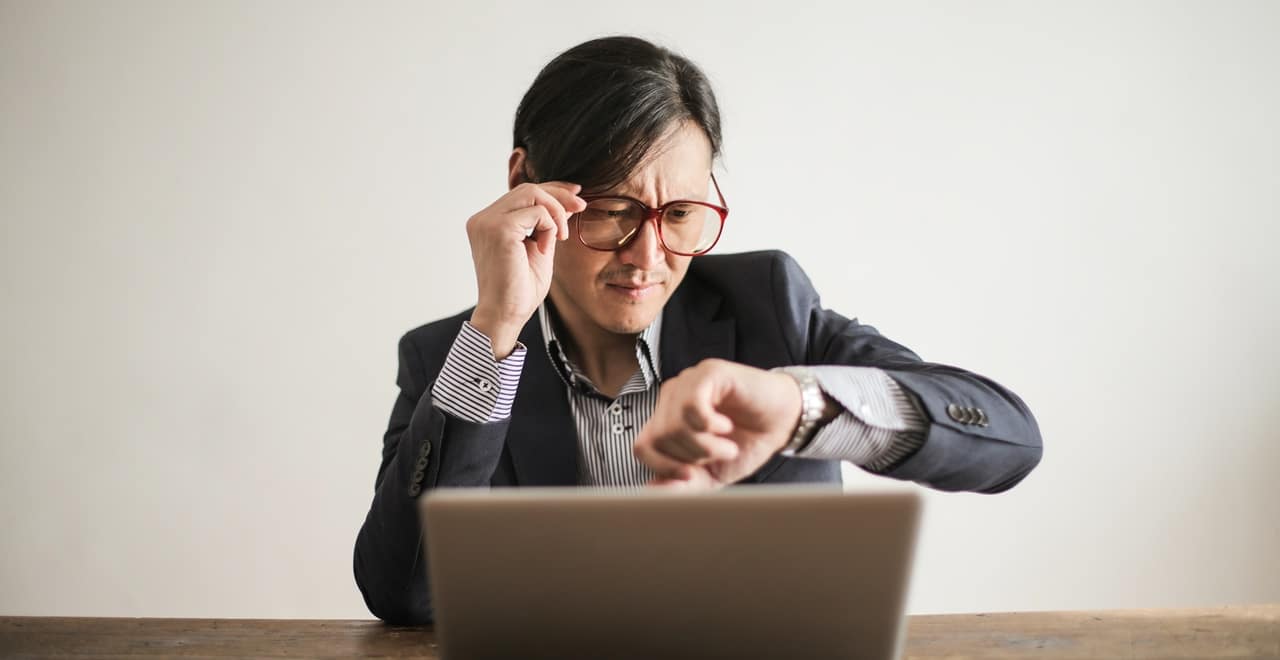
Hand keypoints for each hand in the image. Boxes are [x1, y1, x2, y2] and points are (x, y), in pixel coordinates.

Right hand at [466, 182, 585, 357]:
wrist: (506, 315)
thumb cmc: (520, 290)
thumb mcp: (538, 248)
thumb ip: (546, 225)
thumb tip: (566, 201)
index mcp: (488, 223)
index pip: (521, 193)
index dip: (551, 189)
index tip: (576, 195)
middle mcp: (483, 219)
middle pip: (527, 188)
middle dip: (559, 195)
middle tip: (582, 208)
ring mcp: (487, 222)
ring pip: (532, 193)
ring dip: (556, 212)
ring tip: (561, 237)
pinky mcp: (498, 229)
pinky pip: (537, 212)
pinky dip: (550, 227)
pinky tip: (546, 249)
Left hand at [633, 359, 803, 489]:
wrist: (783, 423)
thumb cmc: (746, 443)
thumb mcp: (712, 474)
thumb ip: (682, 485)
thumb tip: (652, 493)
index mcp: (666, 419)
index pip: (642, 446)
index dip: (663, 467)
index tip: (692, 475)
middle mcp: (672, 397)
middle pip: (658, 438)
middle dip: (691, 457)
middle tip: (719, 455)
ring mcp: (688, 382)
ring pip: (673, 424)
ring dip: (705, 445)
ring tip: (727, 444)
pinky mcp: (708, 373)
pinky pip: (691, 405)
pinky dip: (710, 425)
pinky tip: (726, 426)